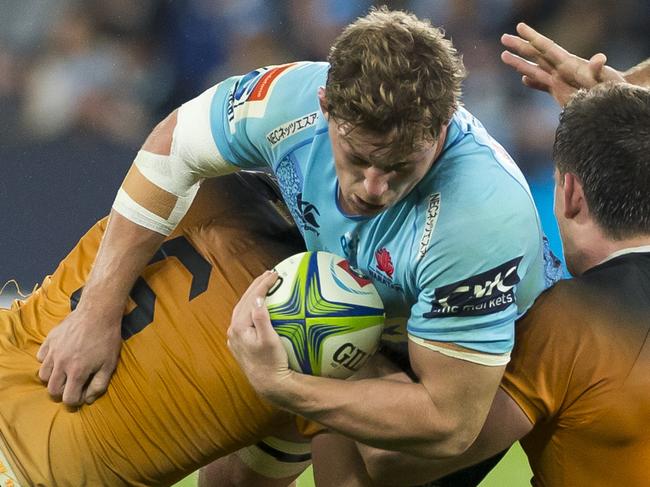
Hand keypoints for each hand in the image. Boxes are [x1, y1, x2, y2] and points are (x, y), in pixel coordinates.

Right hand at [37, 307, 122, 406]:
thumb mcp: (110, 364)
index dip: (75, 401)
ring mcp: (53, 351)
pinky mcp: (49, 340)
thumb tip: (87, 400)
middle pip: (52, 390)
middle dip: (62, 393)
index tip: (81, 396)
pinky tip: (59, 358)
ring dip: (53, 378)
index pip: (68, 398)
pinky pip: (41, 357)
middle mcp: (61, 363)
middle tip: (72, 387)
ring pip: (43, 375)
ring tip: (64, 373)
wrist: (98, 312)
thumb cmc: (107, 339)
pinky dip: (47, 361)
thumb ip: (99, 385)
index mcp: (77, 371)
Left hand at [227, 270, 292, 402]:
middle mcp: (233, 330)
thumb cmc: (272, 363)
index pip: (251, 298)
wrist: (269, 385)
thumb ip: (262, 318)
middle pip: (244, 301)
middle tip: (270, 274)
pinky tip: (260, 306)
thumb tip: (258, 299)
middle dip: (256, 286)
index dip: (262, 284)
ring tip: (265, 286)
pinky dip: (252, 308)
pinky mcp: (240, 344)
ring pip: (242, 309)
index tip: (274, 274)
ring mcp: (235, 338)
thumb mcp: (269, 340)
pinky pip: (245, 319)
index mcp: (239, 326)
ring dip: (253, 296)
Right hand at [501, 22, 624, 105]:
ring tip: (503, 55)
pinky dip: (532, 82)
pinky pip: (542, 85)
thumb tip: (599, 58)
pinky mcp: (560, 92)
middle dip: (520, 46)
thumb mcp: (604, 78)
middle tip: (503, 37)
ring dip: (519, 63)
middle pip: (536, 55)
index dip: (533, 37)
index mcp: (567, 64)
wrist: (612, 101)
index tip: (520, 27)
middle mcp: (560, 69)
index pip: (546, 47)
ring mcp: (559, 80)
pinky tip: (523, 80)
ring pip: (534, 69)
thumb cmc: (610, 89)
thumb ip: (598, 69)